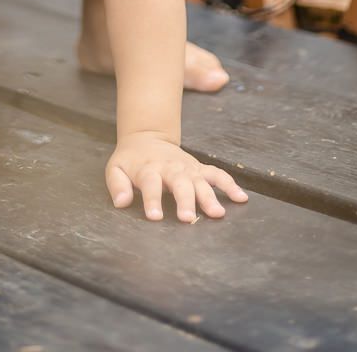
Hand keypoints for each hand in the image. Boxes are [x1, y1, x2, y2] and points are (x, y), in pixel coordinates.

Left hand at [106, 132, 247, 221]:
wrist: (146, 138)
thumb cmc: (130, 161)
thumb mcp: (115, 169)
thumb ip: (117, 185)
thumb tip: (121, 203)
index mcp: (149, 169)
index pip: (151, 185)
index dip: (152, 200)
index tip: (155, 217)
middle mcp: (171, 168)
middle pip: (180, 184)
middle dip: (185, 201)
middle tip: (188, 219)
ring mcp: (188, 168)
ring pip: (201, 181)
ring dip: (209, 197)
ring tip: (218, 214)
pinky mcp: (199, 168)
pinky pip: (217, 175)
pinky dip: (230, 184)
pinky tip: (241, 198)